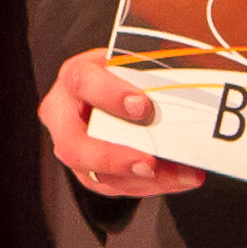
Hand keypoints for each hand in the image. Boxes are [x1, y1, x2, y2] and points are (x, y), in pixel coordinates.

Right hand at [41, 47, 198, 197]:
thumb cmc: (127, 70)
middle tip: (150, 163)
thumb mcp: (135, 61)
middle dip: (113, 159)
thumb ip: (149, 72)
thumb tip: (182, 86)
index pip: (82, 82)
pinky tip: (176, 179)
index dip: (109, 95)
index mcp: (75, 76)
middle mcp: (64, 114)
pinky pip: (114, 186)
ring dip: (142, 180)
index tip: (142, 106)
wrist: (117, 86)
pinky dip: (149, 185)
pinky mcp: (89, 170)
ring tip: (180, 175)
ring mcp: (73, 146)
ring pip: (96, 175)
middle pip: (73, 147)